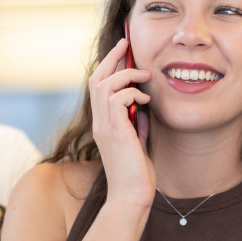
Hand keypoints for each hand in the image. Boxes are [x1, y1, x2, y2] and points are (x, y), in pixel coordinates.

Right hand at [90, 37, 154, 210]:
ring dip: (125, 74)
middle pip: (96, 79)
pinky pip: (116, 98)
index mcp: (104, 125)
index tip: (125, 52)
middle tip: (127, 43)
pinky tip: (145, 100)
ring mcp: (105, 127)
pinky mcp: (114, 131)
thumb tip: (142, 108)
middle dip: (112, 58)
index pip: (99, 87)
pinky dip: (132, 92)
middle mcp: (100, 123)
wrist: (132, 197)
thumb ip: (136, 124)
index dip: (110, 67)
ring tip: (145, 76)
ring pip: (103, 84)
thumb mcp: (138, 143)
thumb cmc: (136, 176)